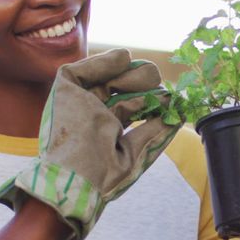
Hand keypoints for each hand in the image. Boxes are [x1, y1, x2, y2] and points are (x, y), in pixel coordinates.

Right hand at [0, 48, 181, 239]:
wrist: (77, 181)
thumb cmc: (103, 177)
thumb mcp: (135, 153)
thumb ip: (153, 132)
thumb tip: (176, 115)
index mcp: (106, 131)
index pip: (130, 108)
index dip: (149, 101)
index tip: (168, 98)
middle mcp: (91, 115)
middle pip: (118, 91)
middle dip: (141, 84)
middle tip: (159, 82)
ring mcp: (77, 104)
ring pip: (103, 79)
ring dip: (127, 73)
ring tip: (148, 73)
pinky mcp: (63, 94)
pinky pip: (80, 71)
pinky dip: (102, 62)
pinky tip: (124, 58)